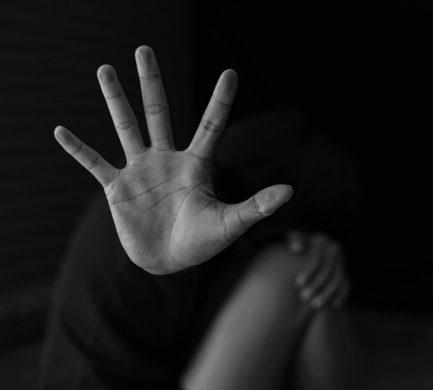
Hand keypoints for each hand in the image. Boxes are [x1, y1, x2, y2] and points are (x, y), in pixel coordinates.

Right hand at [54, 46, 292, 274]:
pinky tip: (60, 131)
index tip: (231, 73)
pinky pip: (95, 164)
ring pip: (126, 127)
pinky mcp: (117, 188)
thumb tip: (290, 190)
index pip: (212, 125)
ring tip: (104, 69)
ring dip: (114, 100)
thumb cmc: (202, 243)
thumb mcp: (231, 224)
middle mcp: (167, 159)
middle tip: (144, 49)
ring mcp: (141, 171)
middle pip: (159, 112)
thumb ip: (256, 206)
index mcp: (196, 165)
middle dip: (152, 82)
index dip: (221, 100)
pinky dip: (78, 150)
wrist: (170, 262)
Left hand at [287, 232, 349, 308]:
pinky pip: (346, 285)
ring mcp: (341, 260)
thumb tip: (296, 248)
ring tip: (313, 305)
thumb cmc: (293, 246)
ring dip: (326, 293)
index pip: (315, 258)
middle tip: (303, 297)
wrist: (304, 250)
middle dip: (316, 285)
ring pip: (337, 279)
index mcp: (320, 240)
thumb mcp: (290, 239)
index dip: (307, 271)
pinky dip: (341, 295)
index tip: (297, 284)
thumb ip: (292, 241)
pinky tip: (333, 306)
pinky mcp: (345, 271)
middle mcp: (333, 248)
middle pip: (327, 270)